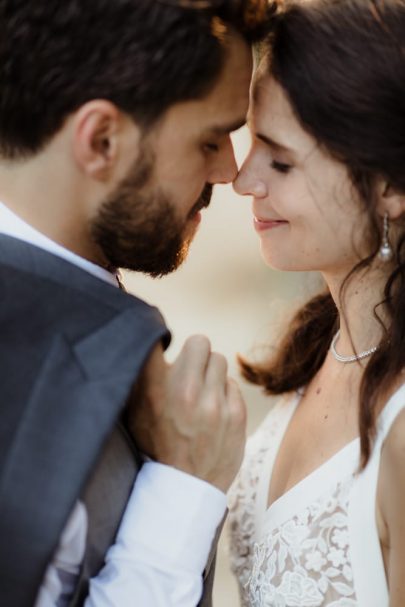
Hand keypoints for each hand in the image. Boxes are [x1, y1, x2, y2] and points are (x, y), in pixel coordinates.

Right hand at [128, 335, 246, 491]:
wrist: (185, 488)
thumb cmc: (156, 446)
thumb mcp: (136, 413)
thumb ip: (142, 377)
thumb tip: (150, 341)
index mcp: (155, 391)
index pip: (155, 340)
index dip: (157, 337)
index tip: (159, 341)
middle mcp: (187, 392)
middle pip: (199, 343)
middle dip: (193, 355)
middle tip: (187, 371)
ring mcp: (215, 404)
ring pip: (219, 361)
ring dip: (209, 373)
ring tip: (200, 393)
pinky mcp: (237, 414)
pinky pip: (232, 384)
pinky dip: (222, 393)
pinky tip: (212, 411)